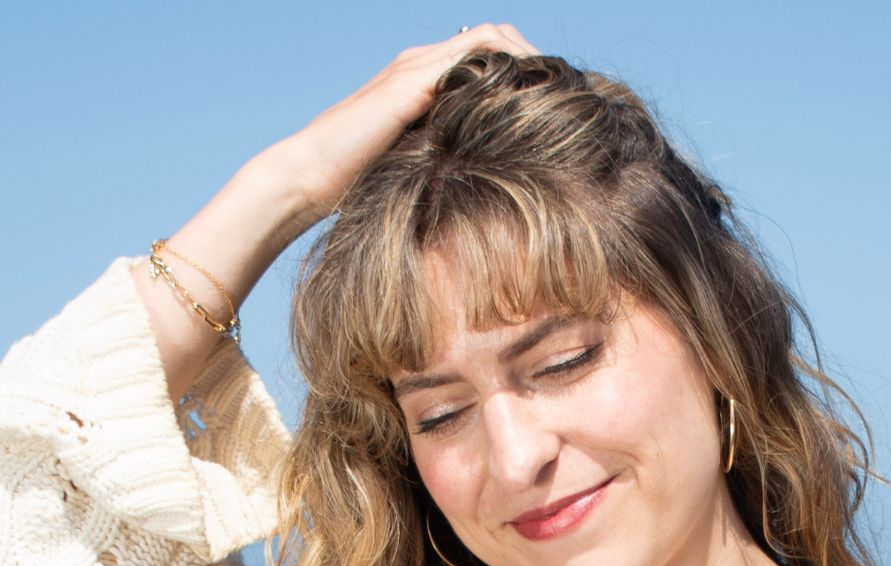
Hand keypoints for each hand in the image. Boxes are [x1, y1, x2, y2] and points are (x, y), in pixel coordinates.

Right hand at [273, 23, 537, 232]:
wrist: (307, 177)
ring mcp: (414, 69)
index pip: (484, 55)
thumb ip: (446, 159)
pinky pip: (472, 56)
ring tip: (556, 91)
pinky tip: (527, 97)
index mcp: (421, 82)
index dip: (521, 70)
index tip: (552, 104)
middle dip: (533, 59)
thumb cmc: (352, 184)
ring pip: (488, 37)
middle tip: (565, 94)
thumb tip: (486, 184)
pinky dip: (505, 66)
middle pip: (495, 36)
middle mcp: (420, 65)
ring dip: (527, 58)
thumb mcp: (414, 168)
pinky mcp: (410, 83)